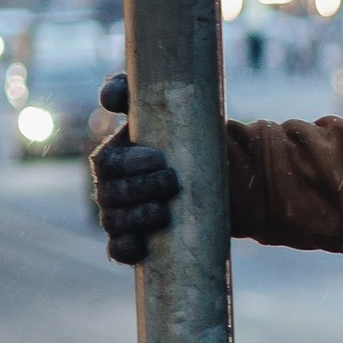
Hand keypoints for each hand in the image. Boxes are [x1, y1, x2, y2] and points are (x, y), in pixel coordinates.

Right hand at [92, 72, 180, 265]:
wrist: (236, 179)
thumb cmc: (199, 139)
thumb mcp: (174, 109)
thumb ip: (138, 93)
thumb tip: (110, 96)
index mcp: (119, 157)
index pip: (107, 163)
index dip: (128, 164)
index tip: (160, 159)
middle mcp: (115, 187)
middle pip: (110, 193)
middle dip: (139, 188)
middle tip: (172, 181)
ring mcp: (125, 215)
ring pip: (113, 221)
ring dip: (135, 218)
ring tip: (162, 212)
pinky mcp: (140, 240)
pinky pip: (119, 249)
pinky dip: (124, 249)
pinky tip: (138, 248)